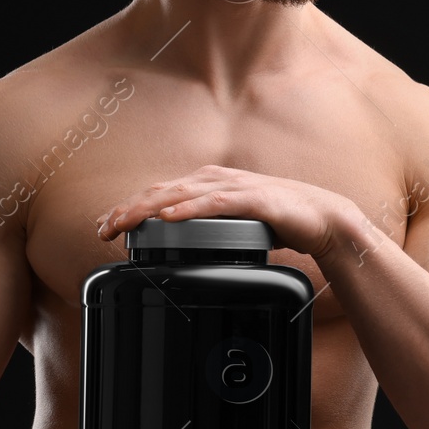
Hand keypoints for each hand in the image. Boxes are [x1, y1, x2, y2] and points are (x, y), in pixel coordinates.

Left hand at [95, 164, 354, 258]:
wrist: (325, 221)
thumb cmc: (282, 222)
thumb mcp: (235, 226)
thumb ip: (209, 229)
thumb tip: (181, 248)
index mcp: (211, 184)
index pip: (161, 192)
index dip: (131, 207)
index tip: (106, 226)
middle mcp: (219, 180)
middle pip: (162, 191)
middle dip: (129, 209)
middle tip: (103, 228)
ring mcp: (237, 188)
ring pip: (182, 194)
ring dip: (148, 208)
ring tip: (124, 221)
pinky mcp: (256, 200)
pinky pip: (216, 204)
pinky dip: (190, 209)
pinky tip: (170, 217)